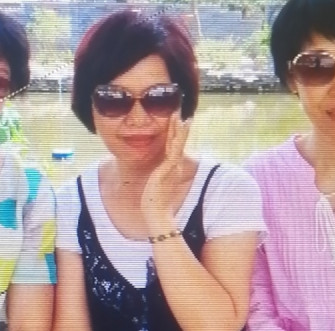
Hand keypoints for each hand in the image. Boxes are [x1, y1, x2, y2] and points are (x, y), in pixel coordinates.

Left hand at [140, 112, 191, 232]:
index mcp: (170, 170)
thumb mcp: (154, 188)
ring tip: (181, 117)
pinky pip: (174, 150)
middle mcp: (173, 167)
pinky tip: (178, 130)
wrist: (156, 214)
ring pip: (177, 144)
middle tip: (181, 114)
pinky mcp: (167, 169)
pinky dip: (177, 139)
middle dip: (179, 129)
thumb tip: (153, 179)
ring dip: (179, 130)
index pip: (174, 149)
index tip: (178, 124)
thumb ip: (156, 180)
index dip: (176, 136)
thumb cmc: (154, 204)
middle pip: (177, 144)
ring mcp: (171, 168)